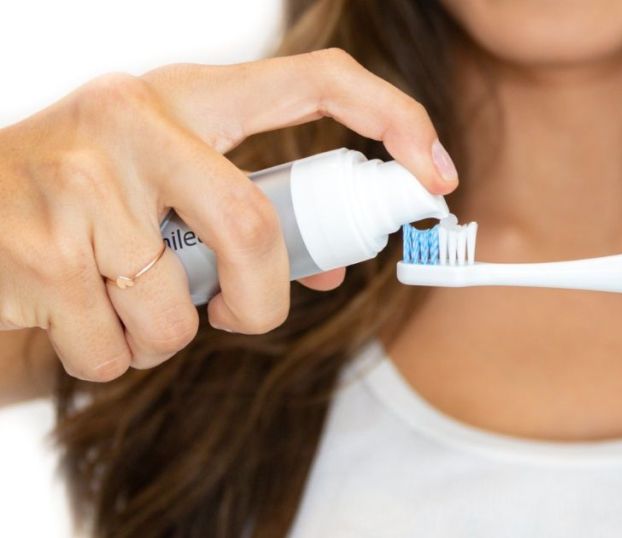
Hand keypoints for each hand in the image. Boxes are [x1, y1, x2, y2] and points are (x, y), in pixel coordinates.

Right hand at [0, 49, 457, 381]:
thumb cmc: (86, 201)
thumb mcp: (165, 181)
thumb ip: (248, 212)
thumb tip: (330, 267)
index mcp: (187, 94)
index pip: (317, 79)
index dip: (395, 119)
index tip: (437, 174)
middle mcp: (133, 117)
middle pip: (253, 226)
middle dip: (262, 300)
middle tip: (247, 318)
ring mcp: (78, 179)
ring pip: (179, 305)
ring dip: (167, 337)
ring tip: (129, 309)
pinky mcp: (36, 249)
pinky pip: (119, 346)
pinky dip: (115, 358)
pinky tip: (82, 320)